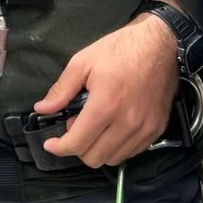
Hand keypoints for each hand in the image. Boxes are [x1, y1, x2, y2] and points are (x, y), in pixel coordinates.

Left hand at [30, 14, 179, 167]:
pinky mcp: (157, 129)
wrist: (160, 44)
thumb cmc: (120, 49)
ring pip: (113, 159)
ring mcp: (145, 129)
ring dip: (98, 148)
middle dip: (78, 147)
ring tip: (96, 125)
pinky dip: (117, 147)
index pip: (78, 143)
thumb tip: (42, 109)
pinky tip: (113, 127)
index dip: (59, 148)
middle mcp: (127, 123)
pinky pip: (132, 152)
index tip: (51, 144)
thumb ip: (62, 89)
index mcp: (106, 105)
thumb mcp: (83, 62)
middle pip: (94, 158)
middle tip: (76, 125)